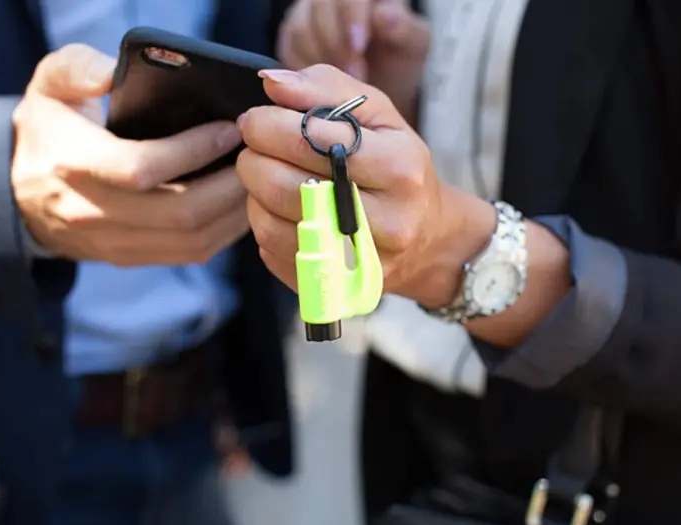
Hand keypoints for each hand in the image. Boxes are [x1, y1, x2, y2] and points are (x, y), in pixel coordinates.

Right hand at [11, 44, 248, 265]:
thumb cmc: (48, 129)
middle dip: (230, 184)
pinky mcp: (130, 259)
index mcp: (73, 164)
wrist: (19, 194)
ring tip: (256, 177)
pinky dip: (225, 231)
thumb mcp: (48, 85)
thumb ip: (77, 68)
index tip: (230, 127)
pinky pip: (190, 253)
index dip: (195, 150)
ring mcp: (112, 243)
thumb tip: (112, 75)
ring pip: (192, 240)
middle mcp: (91, 212)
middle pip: (181, 213)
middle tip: (257, 153)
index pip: (144, 168)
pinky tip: (240, 203)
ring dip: (235, 211)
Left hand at [237, 65, 496, 308]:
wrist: (427, 236)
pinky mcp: (333, 285)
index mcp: (399, 168)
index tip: (257, 118)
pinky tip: (278, 205)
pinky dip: (263, 221)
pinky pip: (272, 250)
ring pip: (272, 221)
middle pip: (284, 185)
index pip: (311, 140)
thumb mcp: (379, 114)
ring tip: (266, 172)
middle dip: (253, 157)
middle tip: (254, 144)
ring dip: (254, 190)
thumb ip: (326, 88)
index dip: (268, 124)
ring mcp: (359, 261)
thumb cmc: (397, 164)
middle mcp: (386, 221)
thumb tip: (272, 84)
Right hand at [276, 0, 429, 117]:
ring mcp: (308, 14)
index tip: (359, 46)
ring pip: (299, 28)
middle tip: (355, 74)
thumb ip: (404, 29)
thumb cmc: (397, 58)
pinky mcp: (291, 37)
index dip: (351, 15)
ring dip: (321, 60)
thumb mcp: (413, 45)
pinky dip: (305, 71)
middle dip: (336, 44)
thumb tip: (385, 16)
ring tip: (344, 84)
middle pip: (319, 6)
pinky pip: (288, 50)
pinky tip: (324, 86)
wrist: (380, 82)